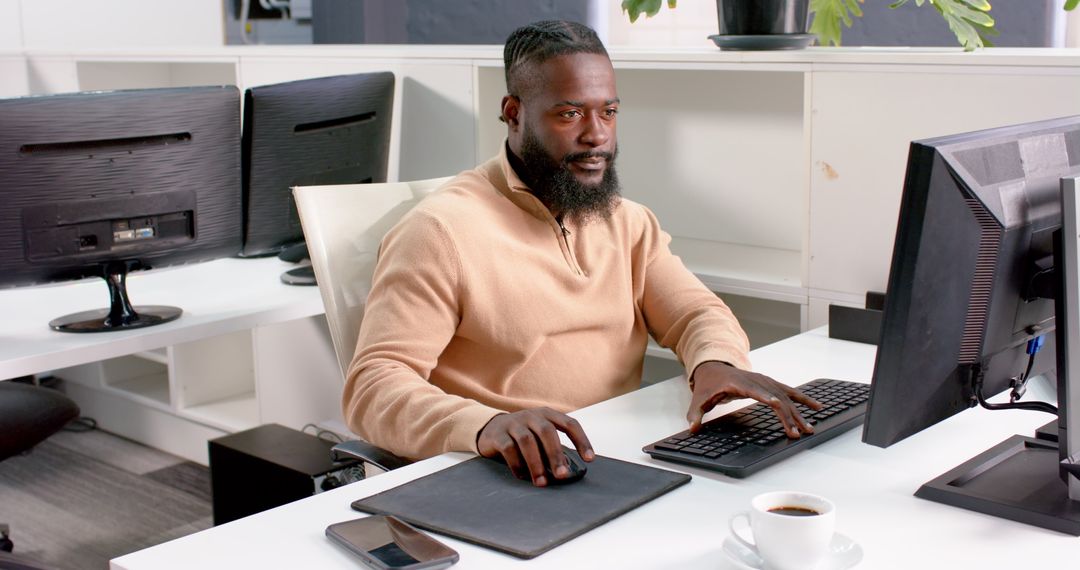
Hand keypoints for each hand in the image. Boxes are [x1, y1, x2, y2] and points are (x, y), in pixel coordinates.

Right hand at [477, 407, 594, 486]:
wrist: (491, 428)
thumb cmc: (524, 435)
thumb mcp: (540, 436)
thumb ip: (553, 448)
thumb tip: (566, 470)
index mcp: (547, 415)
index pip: (569, 424)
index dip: (581, 441)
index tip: (589, 459)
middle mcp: (531, 416)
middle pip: (547, 432)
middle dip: (556, 455)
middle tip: (562, 475)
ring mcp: (513, 423)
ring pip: (527, 441)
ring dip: (536, 463)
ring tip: (541, 482)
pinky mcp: (498, 434)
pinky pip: (508, 448)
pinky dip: (516, 464)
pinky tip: (522, 476)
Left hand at [687, 361, 821, 437]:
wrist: (714, 367)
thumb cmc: (708, 384)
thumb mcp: (699, 398)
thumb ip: (695, 413)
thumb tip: (692, 427)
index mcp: (738, 383)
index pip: (754, 390)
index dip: (766, 397)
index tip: (777, 404)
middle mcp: (755, 380)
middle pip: (775, 396)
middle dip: (787, 414)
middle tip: (796, 432)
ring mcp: (765, 380)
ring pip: (786, 395)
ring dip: (799, 411)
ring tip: (810, 427)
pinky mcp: (770, 383)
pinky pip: (789, 391)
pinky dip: (803, 399)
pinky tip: (816, 407)